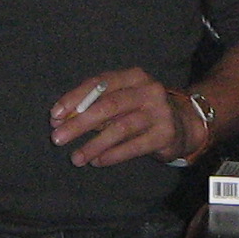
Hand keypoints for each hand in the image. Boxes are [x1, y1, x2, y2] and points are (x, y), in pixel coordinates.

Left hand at [50, 68, 195, 167]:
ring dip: (94, 144)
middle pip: (108, 105)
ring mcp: (159, 111)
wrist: (184, 124)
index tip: (54, 116)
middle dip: (79, 123)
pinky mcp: (166, 133)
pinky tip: (98, 161)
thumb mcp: (120, 102)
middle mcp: (148, 90)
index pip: (98, 84)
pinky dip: (113, 154)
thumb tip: (59, 120)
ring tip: (76, 158)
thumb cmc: (142, 111)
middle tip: (57, 138)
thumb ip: (93, 107)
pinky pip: (135, 146)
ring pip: (120, 128)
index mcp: (132, 76)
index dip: (74, 99)